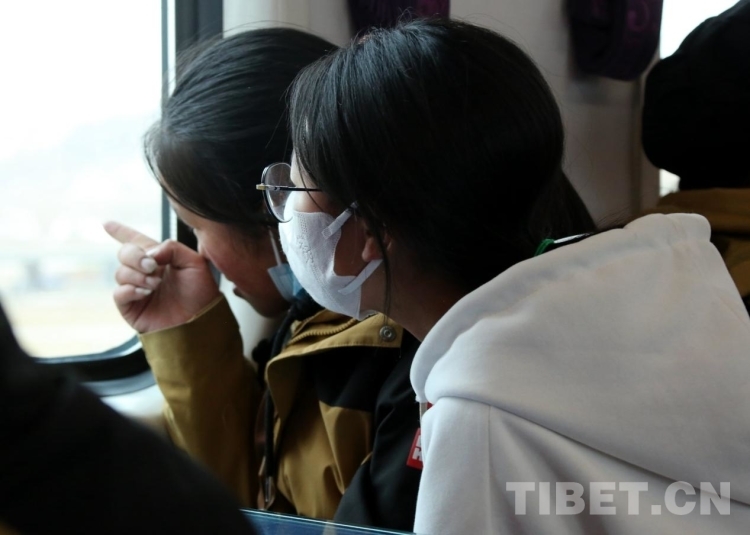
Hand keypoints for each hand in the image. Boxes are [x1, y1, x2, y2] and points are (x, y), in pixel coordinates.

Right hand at [104, 221, 220, 332]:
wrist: (200, 320)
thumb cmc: (201, 293)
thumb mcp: (195, 262)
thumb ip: (172, 248)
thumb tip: (149, 253)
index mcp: (160, 259)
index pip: (137, 241)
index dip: (121, 232)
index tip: (106, 223)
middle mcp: (146, 272)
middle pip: (125, 253)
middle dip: (135, 256)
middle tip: (152, 266)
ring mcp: (137, 289)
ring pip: (120, 272)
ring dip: (138, 275)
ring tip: (156, 284)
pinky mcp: (131, 307)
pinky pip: (119, 292)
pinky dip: (131, 289)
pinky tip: (146, 292)